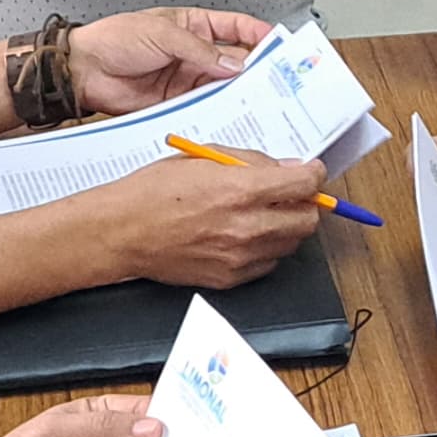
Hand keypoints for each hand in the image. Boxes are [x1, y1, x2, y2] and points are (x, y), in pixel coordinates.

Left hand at [66, 5, 272, 113]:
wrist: (85, 70)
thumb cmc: (114, 39)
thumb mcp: (163, 34)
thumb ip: (202, 51)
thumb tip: (235, 62)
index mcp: (194, 26)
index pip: (237, 27)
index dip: (260, 34)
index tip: (279, 44)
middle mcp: (195, 54)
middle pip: (236, 61)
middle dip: (256, 69)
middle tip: (276, 78)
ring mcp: (188, 79)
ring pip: (224, 87)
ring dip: (239, 93)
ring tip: (257, 99)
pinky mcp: (178, 103)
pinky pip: (205, 108)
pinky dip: (219, 112)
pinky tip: (229, 114)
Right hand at [74, 152, 328, 288]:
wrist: (122, 232)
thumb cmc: (153, 192)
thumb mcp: (203, 158)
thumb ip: (250, 162)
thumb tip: (284, 168)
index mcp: (240, 190)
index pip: (304, 184)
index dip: (314, 174)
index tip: (311, 172)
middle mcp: (246, 227)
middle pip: (307, 220)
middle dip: (305, 203)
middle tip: (292, 194)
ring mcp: (240, 257)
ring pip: (291, 244)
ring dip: (286, 226)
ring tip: (262, 213)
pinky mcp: (230, 279)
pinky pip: (268, 263)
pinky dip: (266, 249)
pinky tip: (244, 235)